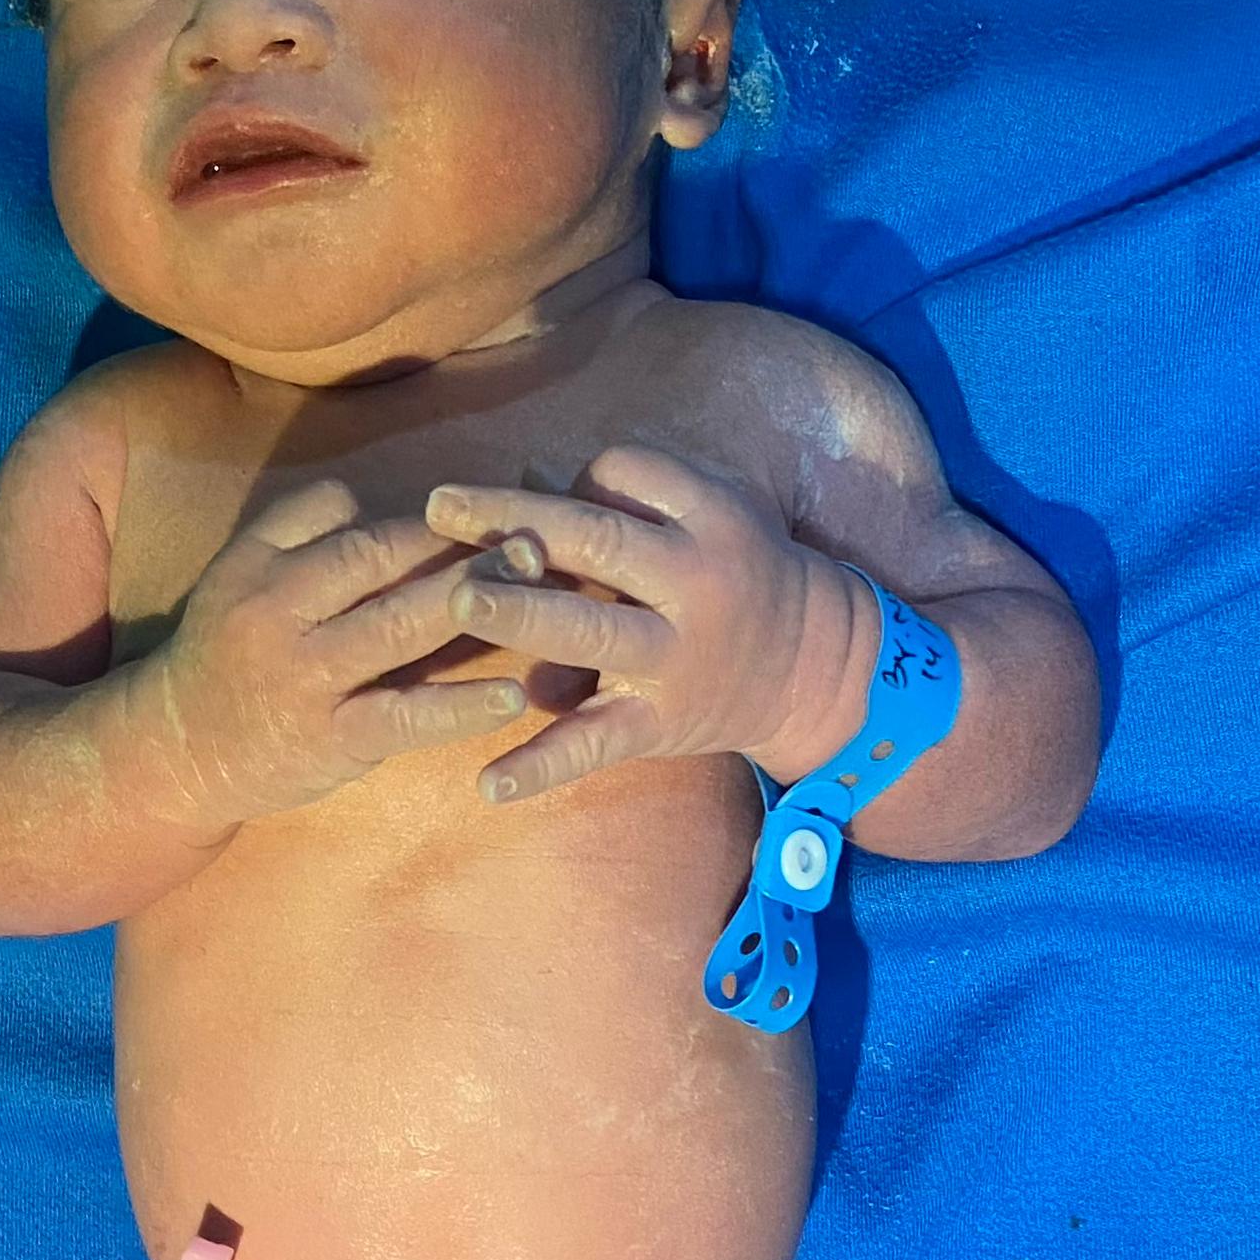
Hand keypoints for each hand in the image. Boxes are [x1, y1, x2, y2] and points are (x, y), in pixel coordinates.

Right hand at [154, 479, 532, 828]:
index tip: (496, 511)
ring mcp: (308, 680)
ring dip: (475, 604)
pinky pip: (405, 718)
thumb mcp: (241, 574)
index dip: (434, 521)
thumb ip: (303, 527)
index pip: (360, 530)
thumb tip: (380, 501)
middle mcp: (281, 616)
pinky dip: (461, 707)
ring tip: (540, 587)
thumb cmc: (230, 653)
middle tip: (537, 536)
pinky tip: (511, 696)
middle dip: (464, 548)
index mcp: (264, 567)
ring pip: (399, 631)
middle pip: (384, 566)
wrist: (178, 750)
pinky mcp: (332, 740)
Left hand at [419, 447, 864, 801]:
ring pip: (589, 630)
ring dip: (524, 615)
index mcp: (707, 520)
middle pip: (597, 541)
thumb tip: (527, 478)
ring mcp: (673, 658)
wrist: (816, 668)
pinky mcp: (658, 723)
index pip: (623, 476)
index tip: (538, 496)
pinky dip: (541, 765)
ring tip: (462, 602)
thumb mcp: (711, 516)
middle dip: (518, 522)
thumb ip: (633, 499)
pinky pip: (594, 743)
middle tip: (442, 507)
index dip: (570, 480)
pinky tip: (489, 782)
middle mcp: (692, 583)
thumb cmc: (740, 574)